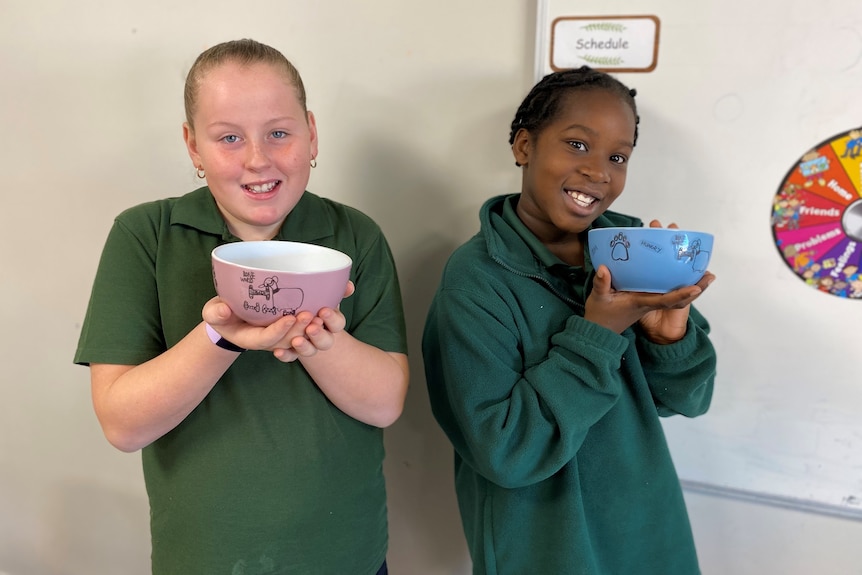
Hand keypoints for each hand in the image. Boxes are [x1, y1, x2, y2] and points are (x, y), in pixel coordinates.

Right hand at [202, 281, 355, 359]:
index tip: (289, 318)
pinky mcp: (299, 318)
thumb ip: (216, 313)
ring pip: (310, 333)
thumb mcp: (214, 314)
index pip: (270, 340)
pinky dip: (333, 306)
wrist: (233, 314)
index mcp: (255, 338)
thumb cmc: (223, 314)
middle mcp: (276, 337)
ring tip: (327, 311)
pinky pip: (319, 318)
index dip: (280, 331)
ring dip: (321, 324)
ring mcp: (289, 329)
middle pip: (293, 338)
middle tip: (312, 315)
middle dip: (303, 329)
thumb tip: (223, 310)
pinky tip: (345, 290)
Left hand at [271, 280, 354, 361]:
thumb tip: (349, 286)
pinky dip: (285, 355)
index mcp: (331, 323)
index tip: (323, 311)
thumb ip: (336, 290)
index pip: (338, 324)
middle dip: (319, 335)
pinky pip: (290, 357)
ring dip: (304, 347)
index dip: (332, 319)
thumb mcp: (323, 295)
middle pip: (326, 342)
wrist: (292, 315)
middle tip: (311, 328)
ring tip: (296, 340)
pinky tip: (278, 351)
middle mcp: (321, 337)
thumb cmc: (311, 302)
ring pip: (310, 351)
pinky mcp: (292, 352)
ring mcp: (307, 346)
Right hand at [585, 221, 713, 341]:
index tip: (697, 288)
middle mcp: (649, 302)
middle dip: (694, 286)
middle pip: (677, 297)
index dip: (681, 295)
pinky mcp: (646, 298)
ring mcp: (649, 301)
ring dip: (689, 283)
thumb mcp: (598, 299)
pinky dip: (677, 282)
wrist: (600, 329)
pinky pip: (666, 291)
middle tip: (710, 273)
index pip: (665, 300)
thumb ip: (601, 284)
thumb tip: (604, 267)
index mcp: (641, 304)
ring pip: (674, 294)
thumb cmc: (600, 315)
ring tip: (705, 270)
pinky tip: (682, 270)